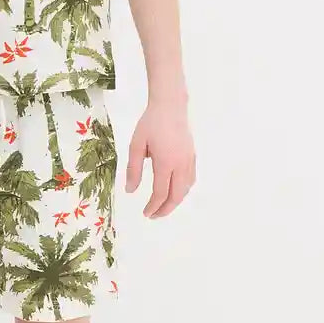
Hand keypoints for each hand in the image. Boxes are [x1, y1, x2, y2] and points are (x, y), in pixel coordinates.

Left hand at [124, 99, 196, 217]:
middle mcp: (181, 164)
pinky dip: (183, 190)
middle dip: (165, 209)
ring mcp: (189, 161)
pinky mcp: (193, 156)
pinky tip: (175, 191)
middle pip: (176, 195)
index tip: (146, 213)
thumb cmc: (150, 124)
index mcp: (165, 162)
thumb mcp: (136, 145)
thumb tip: (130, 191)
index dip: (153, 206)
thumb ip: (133, 169)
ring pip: (186, 189)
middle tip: (154, 216)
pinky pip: (191, 180)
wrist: (170, 106)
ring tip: (163, 206)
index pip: (160, 192)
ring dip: (175, 201)